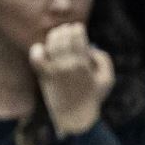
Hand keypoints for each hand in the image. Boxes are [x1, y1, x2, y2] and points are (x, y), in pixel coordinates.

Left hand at [28, 22, 114, 136]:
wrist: (75, 116)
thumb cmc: (93, 98)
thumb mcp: (108, 80)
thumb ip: (104, 60)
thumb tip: (91, 47)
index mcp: (83, 64)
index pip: (78, 38)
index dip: (77, 29)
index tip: (78, 28)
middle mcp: (67, 65)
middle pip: (63, 37)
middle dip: (66, 30)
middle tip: (67, 30)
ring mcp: (54, 69)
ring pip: (51, 43)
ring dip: (54, 36)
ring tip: (57, 35)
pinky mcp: (44, 75)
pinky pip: (36, 56)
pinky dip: (38, 49)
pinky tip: (43, 49)